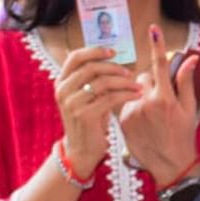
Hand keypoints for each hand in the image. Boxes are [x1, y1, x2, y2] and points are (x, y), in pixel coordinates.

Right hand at [54, 46, 142, 177]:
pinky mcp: (84, 115)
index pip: (75, 57)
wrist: (81, 149)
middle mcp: (62, 91)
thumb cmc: (90, 118)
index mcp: (61, 82)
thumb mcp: (87, 95)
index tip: (114, 52)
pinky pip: (110, 98)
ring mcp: (72, 103)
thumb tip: (111, 55)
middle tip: (130, 72)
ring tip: (138, 85)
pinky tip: (138, 95)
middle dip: (114, 67)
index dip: (96, 51)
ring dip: (124, 82)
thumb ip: (93, 77)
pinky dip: (127, 94)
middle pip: (91, 67)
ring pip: (103, 82)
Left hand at [119, 25, 199, 186]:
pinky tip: (143, 120)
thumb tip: (191, 59)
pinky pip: (124, 102)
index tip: (153, 29)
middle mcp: (145, 103)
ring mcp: (131, 112)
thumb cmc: (184, 136)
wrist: (169, 164)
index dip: (157, 45)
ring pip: (132, 90)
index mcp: (165, 98)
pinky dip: (132, 105)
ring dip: (140, 94)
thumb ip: (186, 82)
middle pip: (144, 77)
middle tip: (162, 99)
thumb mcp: (190, 108)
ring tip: (152, 114)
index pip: (161, 65)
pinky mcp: (121, 120)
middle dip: (152, 81)